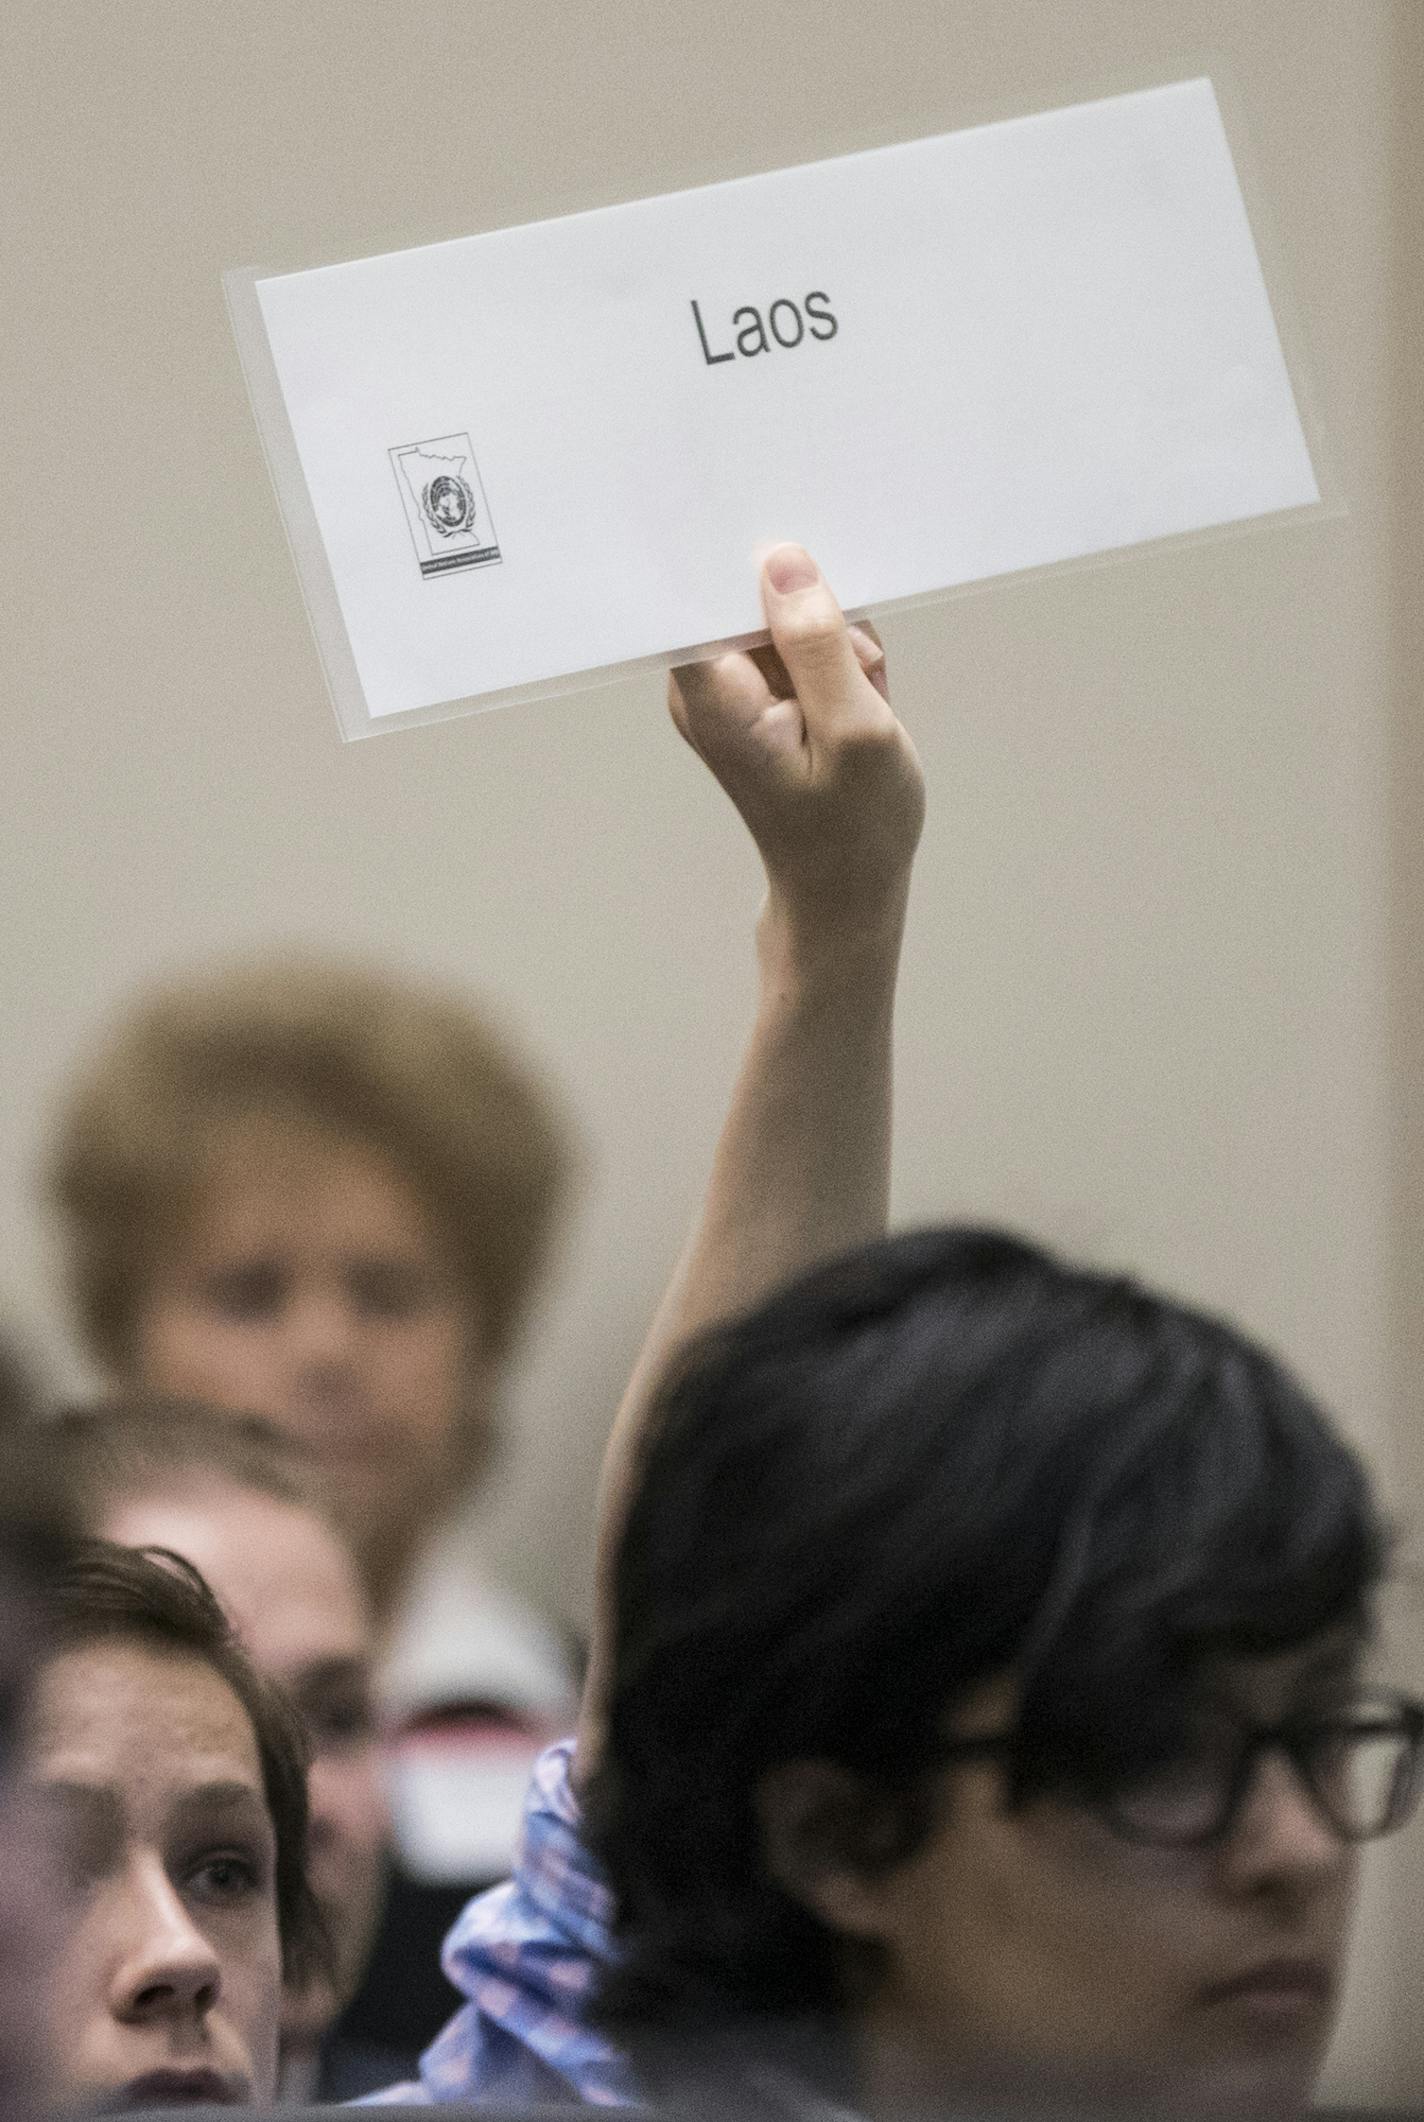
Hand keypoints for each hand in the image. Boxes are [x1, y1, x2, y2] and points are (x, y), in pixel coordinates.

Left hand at [668, 545, 924, 947]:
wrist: (846, 891)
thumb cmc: (854, 830)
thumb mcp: (857, 729)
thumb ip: (820, 642)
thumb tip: (782, 563)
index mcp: (712, 692)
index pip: (697, 587)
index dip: (741, 557)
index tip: (789, 545)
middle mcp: (705, 683)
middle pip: (751, 592)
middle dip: (820, 614)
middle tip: (858, 672)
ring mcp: (731, 687)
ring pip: (789, 615)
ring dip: (840, 645)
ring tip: (862, 699)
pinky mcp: (758, 692)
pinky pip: (803, 644)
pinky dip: (841, 665)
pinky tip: (859, 702)